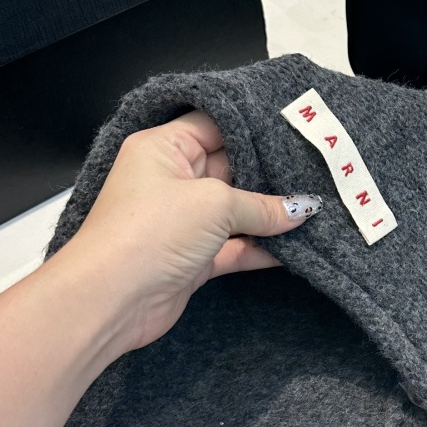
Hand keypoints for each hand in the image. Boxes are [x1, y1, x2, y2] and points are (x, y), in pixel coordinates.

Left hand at [52, 109, 321, 356]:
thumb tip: (303, 207)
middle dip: (270, 172)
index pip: (213, 124)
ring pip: (236, 210)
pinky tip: (297, 246)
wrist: (111, 301)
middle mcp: (171, 180)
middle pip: (231, 167)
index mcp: (163, 149)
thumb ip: (263, 205)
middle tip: (315, 168)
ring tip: (315, 208)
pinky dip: (262, 247)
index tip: (294, 127)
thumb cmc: (149, 233)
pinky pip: (235, 246)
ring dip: (270, 214)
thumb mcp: (214, 204)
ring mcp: (182, 220)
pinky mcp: (192, 257)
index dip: (253, 125)